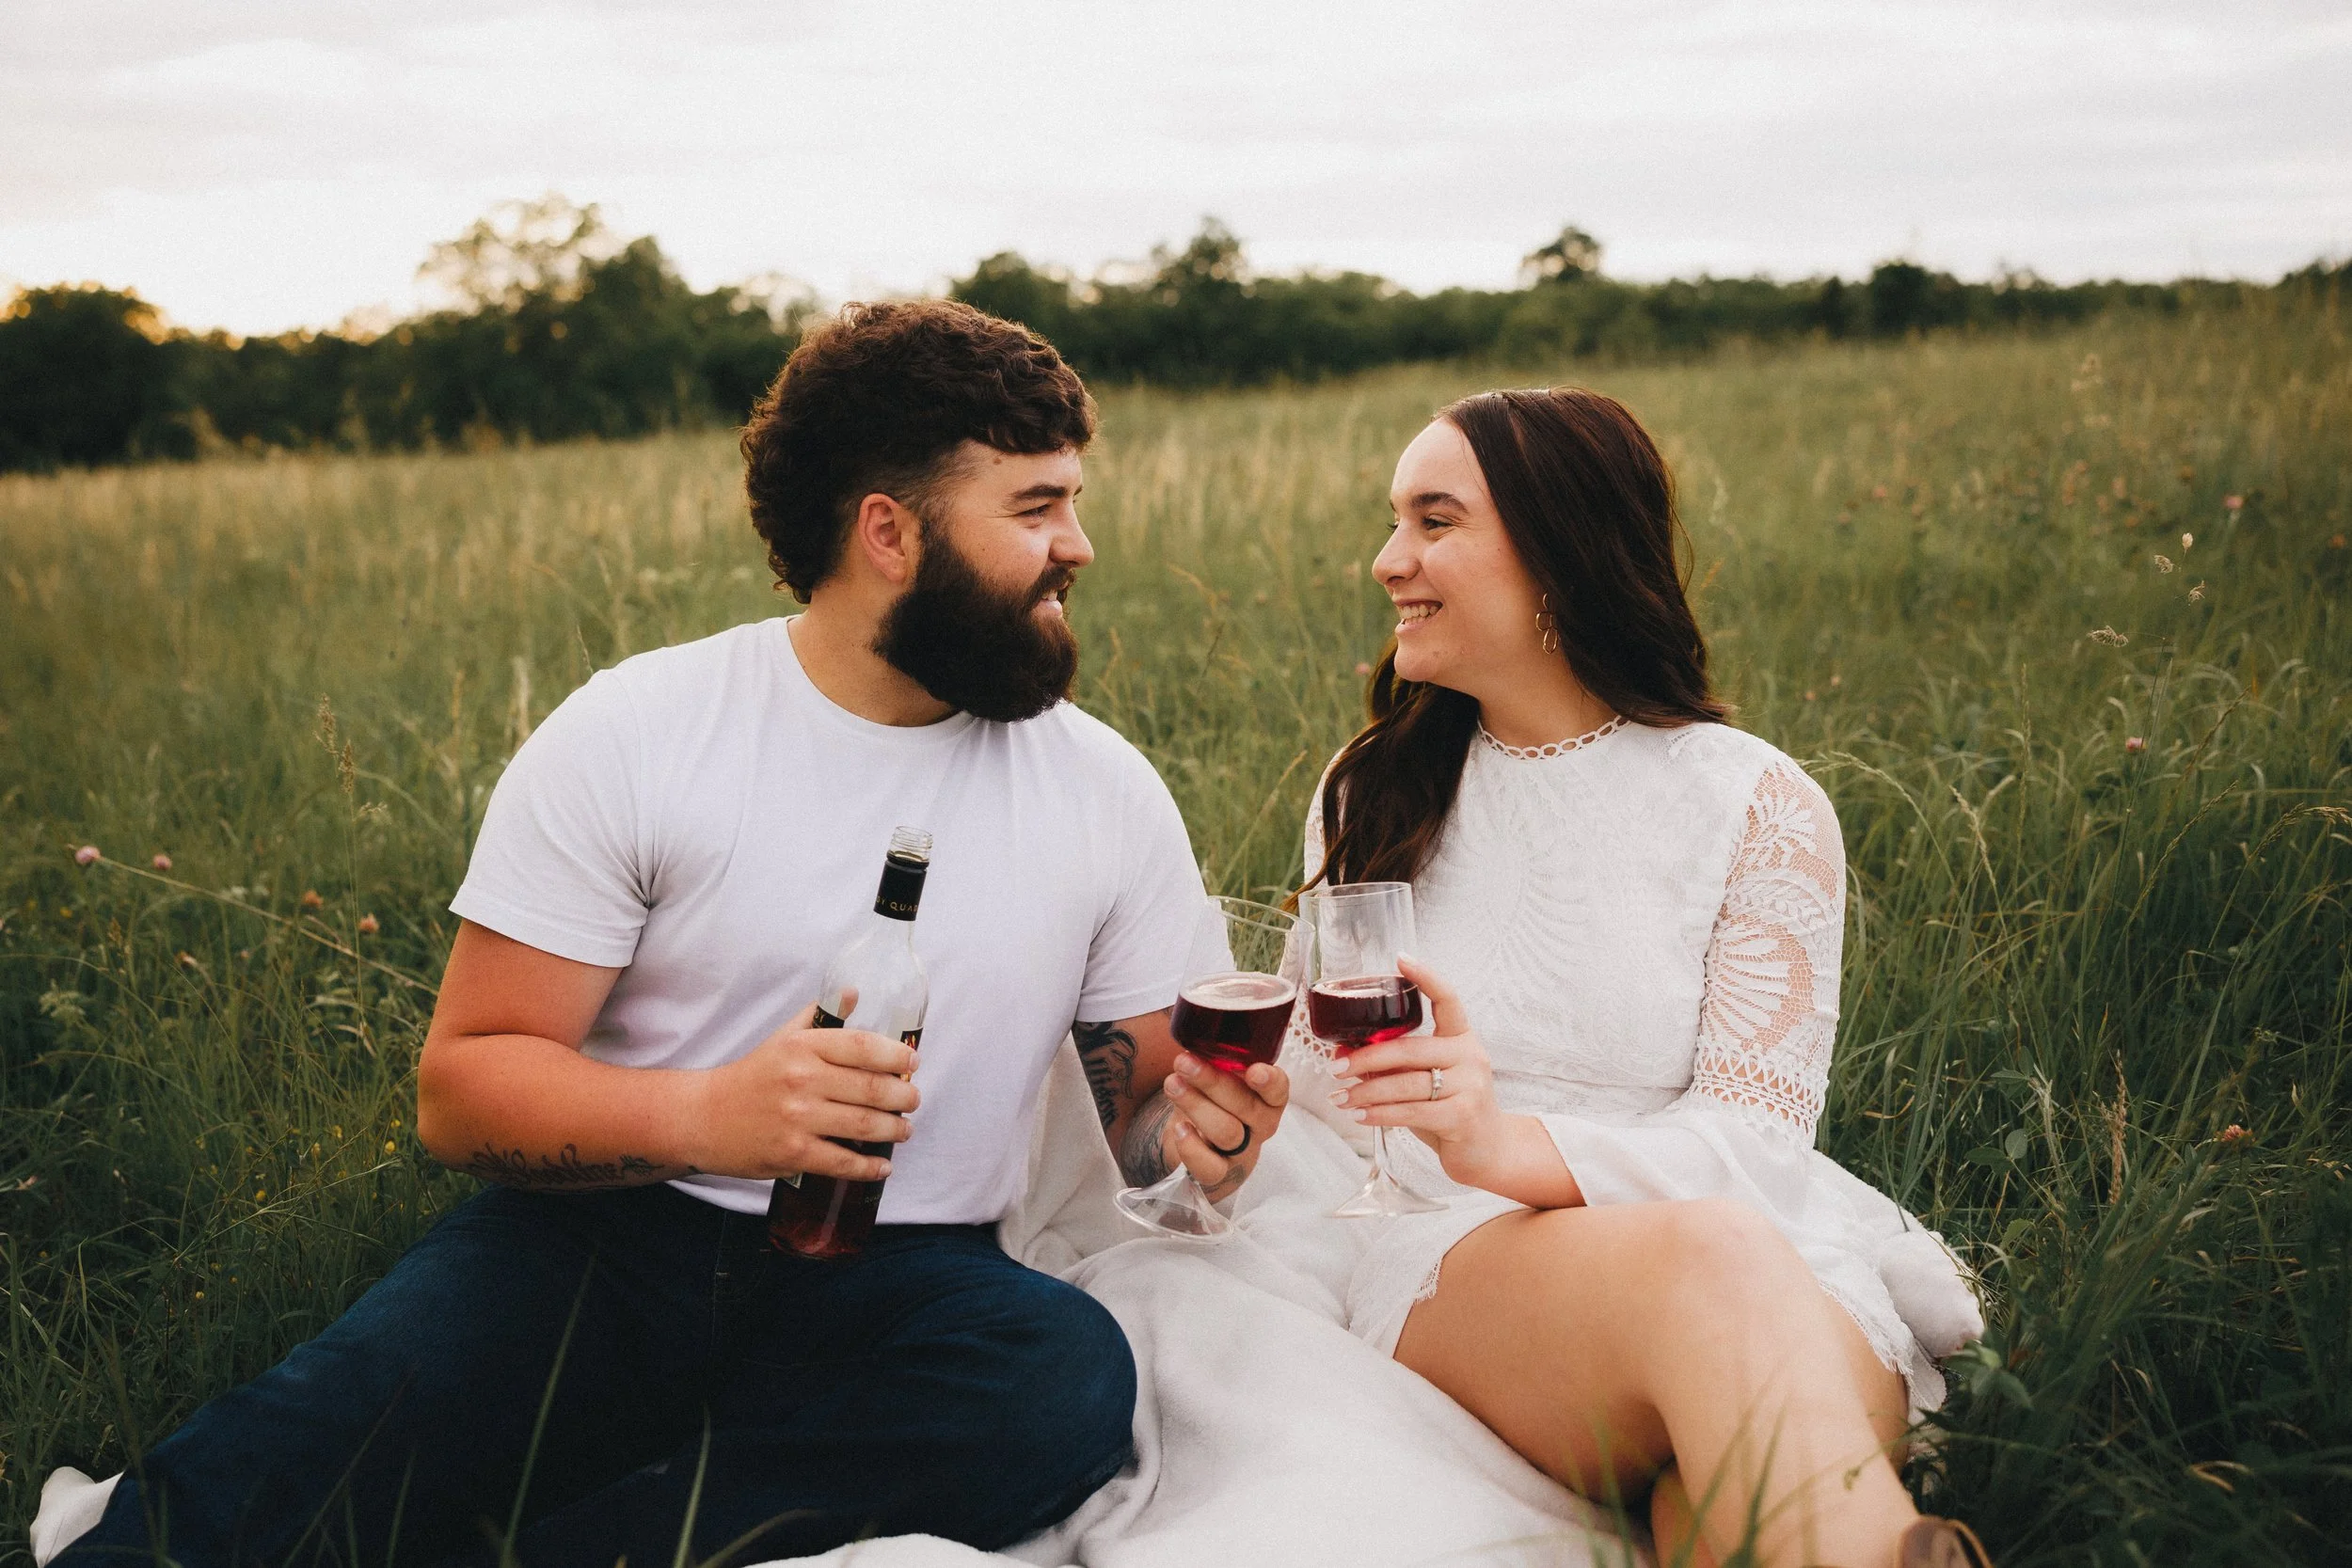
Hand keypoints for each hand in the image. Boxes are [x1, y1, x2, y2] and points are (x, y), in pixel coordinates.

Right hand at [689, 1001, 918, 1182]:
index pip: (862, 1046)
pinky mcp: (792, 1153)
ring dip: (894, 1130)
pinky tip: (883, 1166)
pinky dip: (869, 1167)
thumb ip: (820, 1015)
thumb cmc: (752, 1076)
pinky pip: (842, 1161)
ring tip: (905, 1129)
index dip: (896, 1055)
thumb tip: (854, 992)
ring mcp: (797, 1118)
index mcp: (802, 1047)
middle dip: (904, 1097)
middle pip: (871, 1088)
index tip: (913, 1063)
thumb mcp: (783, 1038)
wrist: (704, 1117)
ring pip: (863, 1125)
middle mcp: (802, 1079)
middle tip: (913, 1100)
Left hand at [1156, 1055, 1290, 1199]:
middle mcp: (1260, 1126)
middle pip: (1246, 1107)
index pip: (1279, 1090)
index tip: (1254, 1070)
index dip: (1270, 1081)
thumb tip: (1194, 1023)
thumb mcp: (1221, 1077)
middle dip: (1213, 1082)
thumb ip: (1218, 1058)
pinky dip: (1192, 1147)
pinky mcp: (1218, 1173)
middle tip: (1184, 1062)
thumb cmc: (1215, 1101)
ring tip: (1172, 1084)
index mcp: (1267, 1099)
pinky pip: (1209, 1167)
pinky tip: (1178, 1127)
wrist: (1203, 1146)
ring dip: (1196, 1106)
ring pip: (1226, 1132)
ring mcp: (1241, 1152)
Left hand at [1329, 956, 1505, 1180]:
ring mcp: (1471, 1086)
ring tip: (1339, 1098)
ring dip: (1365, 1092)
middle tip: (1335, 1068)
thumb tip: (1340, 1054)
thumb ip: (1390, 1066)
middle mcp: (1470, 1056)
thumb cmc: (1449, 1109)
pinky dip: (1380, 1114)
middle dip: (1365, 1058)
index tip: (1400, 959)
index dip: (1425, 977)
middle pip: (1409, 1049)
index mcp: (1461, 1038)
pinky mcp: (1463, 1116)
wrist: (1488, 1150)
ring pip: (1406, 1084)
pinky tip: (1360, 1116)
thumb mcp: (1422, 1081)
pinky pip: (1412, 1111)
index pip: (1447, 998)